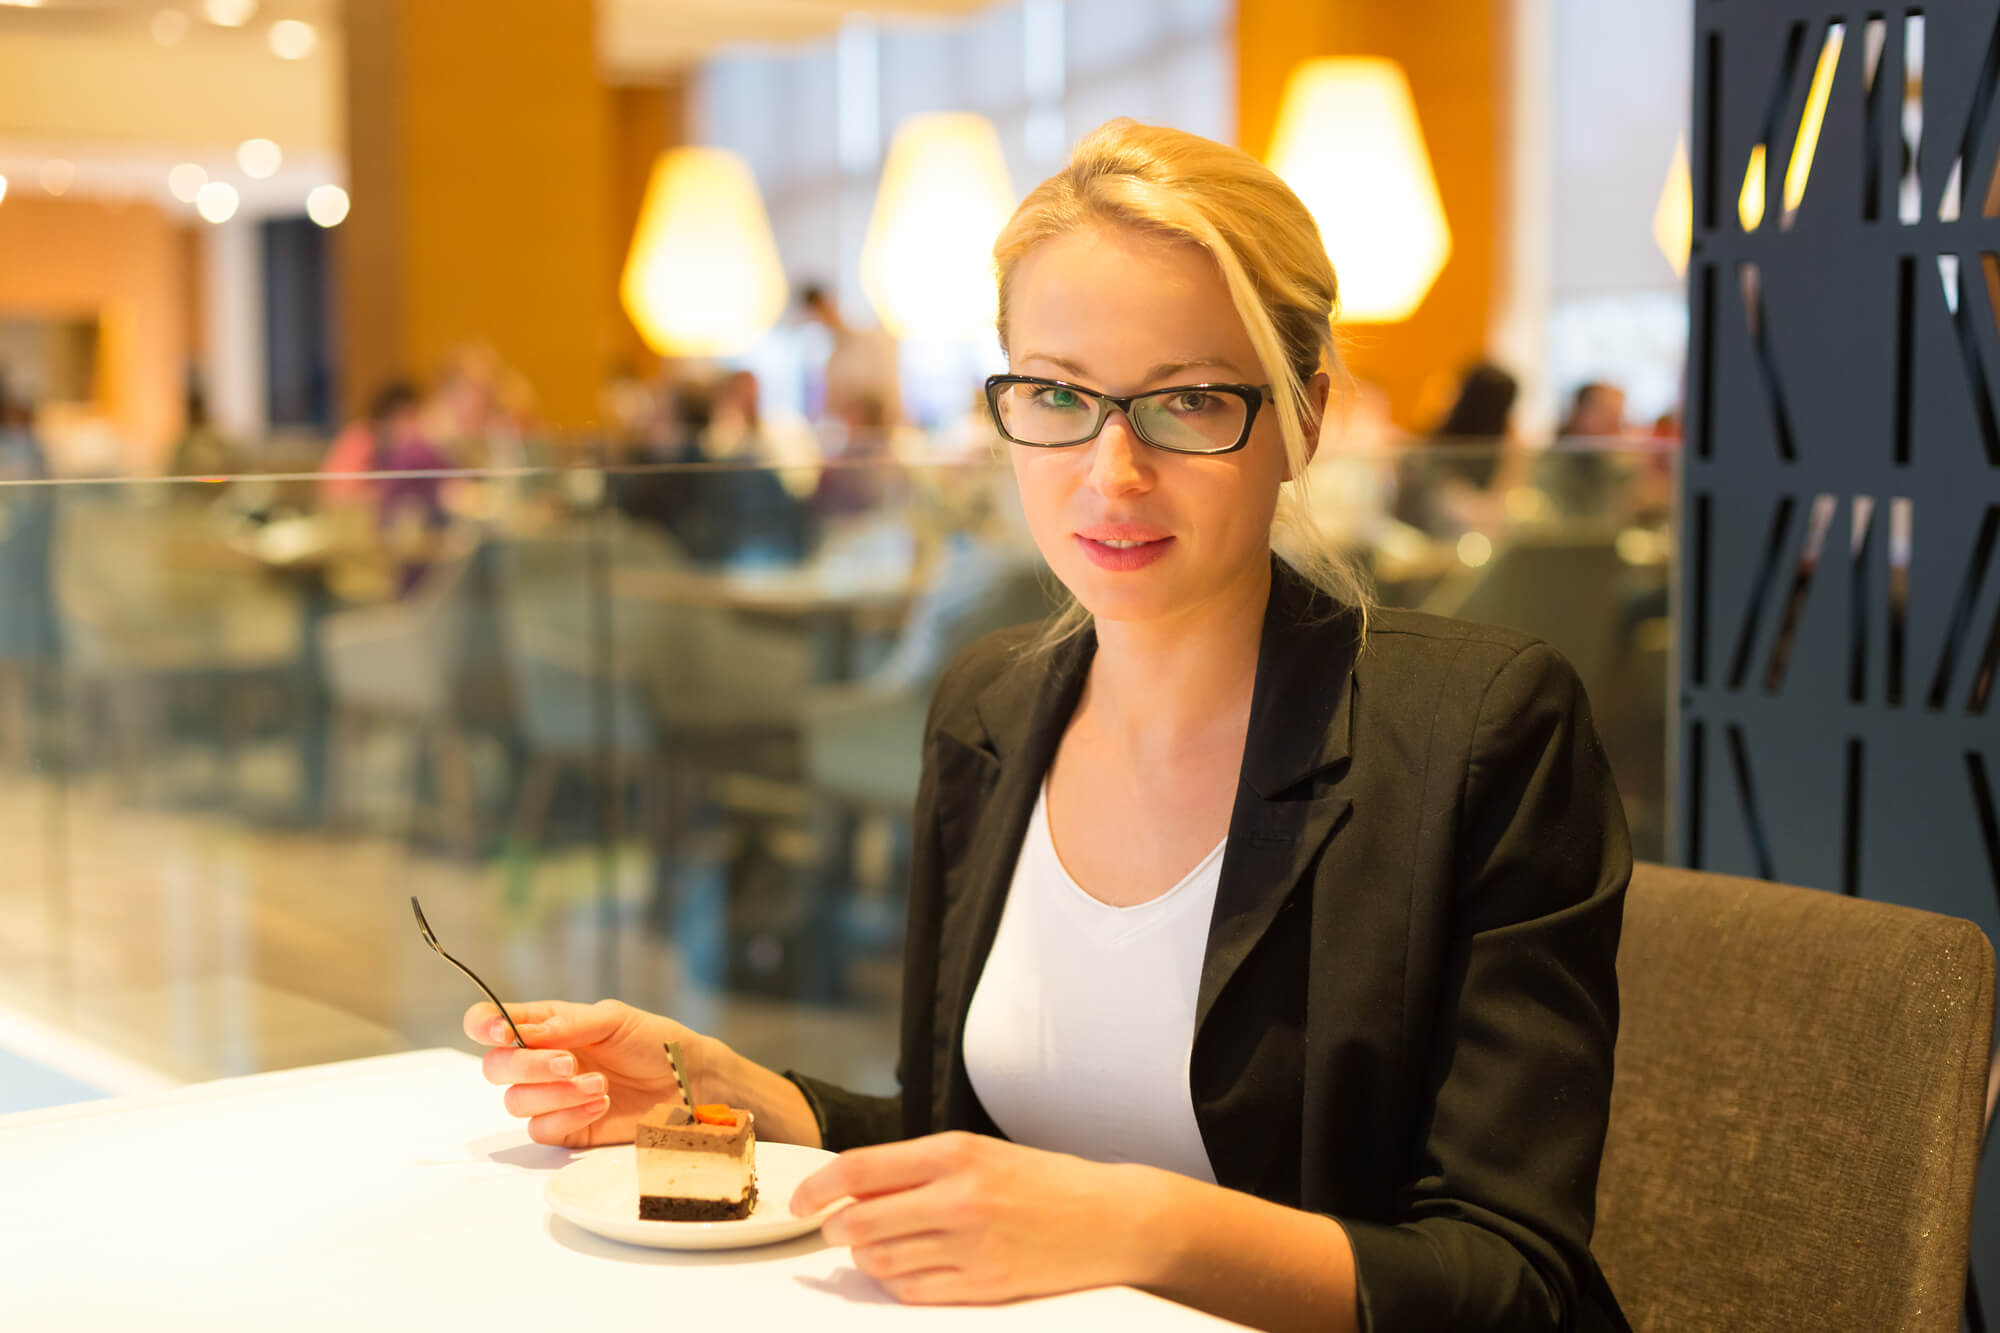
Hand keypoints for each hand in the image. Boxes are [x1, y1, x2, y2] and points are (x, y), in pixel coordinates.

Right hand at [462, 999, 705, 1148]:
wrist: (687, 1081)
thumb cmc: (653, 1041)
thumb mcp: (614, 1019)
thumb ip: (567, 1025)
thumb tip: (523, 1032)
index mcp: (546, 1025)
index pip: (490, 1023)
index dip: (483, 1025)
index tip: (500, 1032)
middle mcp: (540, 1061)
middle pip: (495, 1067)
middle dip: (527, 1065)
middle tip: (569, 1063)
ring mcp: (551, 1097)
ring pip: (516, 1102)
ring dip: (556, 1094)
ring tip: (600, 1084)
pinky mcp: (566, 1128)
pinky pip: (541, 1130)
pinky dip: (568, 1116)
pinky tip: (601, 1104)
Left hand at [789, 1132, 1148, 1304]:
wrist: (1111, 1219)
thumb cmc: (1046, 1181)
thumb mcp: (981, 1153)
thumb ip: (918, 1168)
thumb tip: (852, 1190)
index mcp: (955, 1152)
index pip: (860, 1169)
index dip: (816, 1187)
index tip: (799, 1201)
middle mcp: (959, 1197)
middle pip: (858, 1221)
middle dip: (833, 1229)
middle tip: (833, 1228)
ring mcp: (971, 1244)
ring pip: (879, 1261)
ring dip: (864, 1257)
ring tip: (877, 1247)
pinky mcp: (984, 1285)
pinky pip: (912, 1292)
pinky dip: (896, 1283)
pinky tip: (906, 1269)